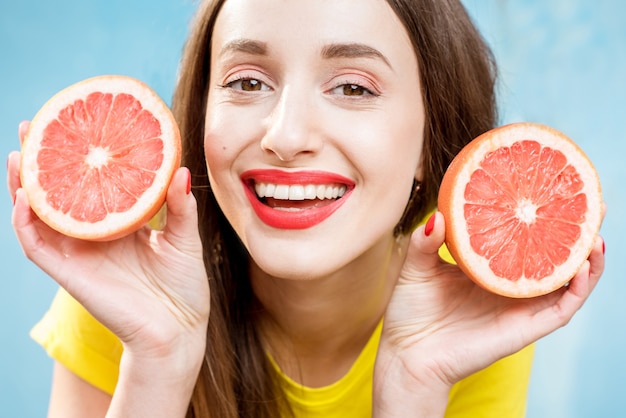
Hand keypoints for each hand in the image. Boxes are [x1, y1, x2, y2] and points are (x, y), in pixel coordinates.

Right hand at [8, 121, 209, 360]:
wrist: (178, 329)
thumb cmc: (183, 286)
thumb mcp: (184, 238)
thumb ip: (179, 206)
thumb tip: (181, 169)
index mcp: (119, 224)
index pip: (91, 184)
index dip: (79, 157)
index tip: (75, 124)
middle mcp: (94, 236)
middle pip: (59, 193)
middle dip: (43, 161)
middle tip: (34, 126)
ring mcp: (79, 254)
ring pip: (39, 215)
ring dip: (24, 186)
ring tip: (17, 155)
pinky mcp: (70, 274)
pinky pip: (38, 246)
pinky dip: (26, 223)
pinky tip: (25, 197)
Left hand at [374, 211, 604, 415]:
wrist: (407, 354)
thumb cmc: (410, 313)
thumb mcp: (416, 267)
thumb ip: (425, 242)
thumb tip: (438, 215)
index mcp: (487, 269)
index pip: (521, 240)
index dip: (539, 220)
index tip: (551, 191)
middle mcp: (508, 287)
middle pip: (552, 258)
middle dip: (573, 233)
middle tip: (589, 204)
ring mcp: (519, 308)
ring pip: (567, 283)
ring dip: (586, 260)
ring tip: (594, 233)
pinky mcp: (524, 329)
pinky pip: (561, 309)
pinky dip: (577, 289)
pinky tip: (581, 266)